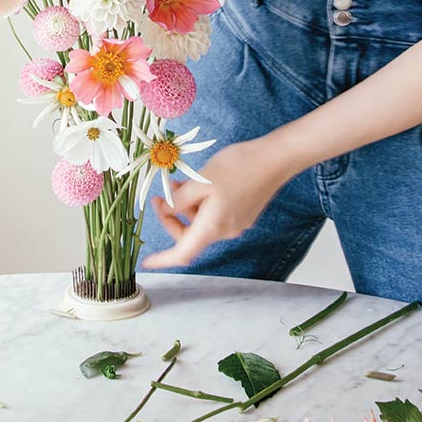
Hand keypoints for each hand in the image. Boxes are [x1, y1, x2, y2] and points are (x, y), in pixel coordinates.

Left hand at [140, 138, 293, 269]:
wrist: (274, 159)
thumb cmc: (238, 167)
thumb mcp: (201, 181)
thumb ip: (180, 200)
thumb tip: (168, 211)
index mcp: (212, 226)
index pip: (183, 253)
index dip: (163, 260)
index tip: (147, 262)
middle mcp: (225, 231)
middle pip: (189, 236)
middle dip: (172, 218)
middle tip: (162, 194)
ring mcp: (236, 223)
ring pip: (201, 222)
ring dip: (186, 207)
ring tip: (181, 182)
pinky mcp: (243, 214)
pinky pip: (214, 215)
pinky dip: (201, 204)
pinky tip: (199, 184)